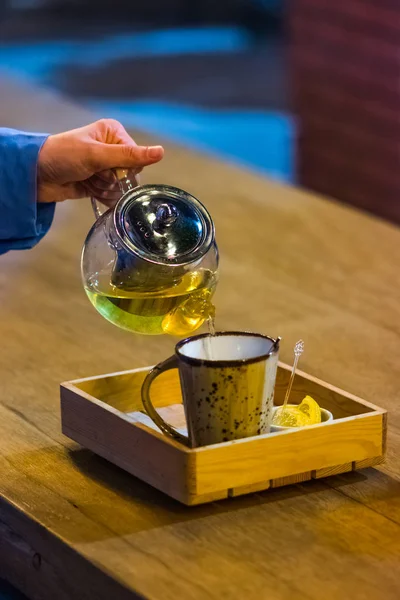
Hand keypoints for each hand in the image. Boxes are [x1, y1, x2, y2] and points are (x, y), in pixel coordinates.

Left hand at [37, 119, 163, 203]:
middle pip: (130, 174)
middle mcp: (111, 149)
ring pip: (121, 187)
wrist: (35, 175)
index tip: (108, 167)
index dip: (125, 167)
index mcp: (113, 133)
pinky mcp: (97, 183)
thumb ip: (130, 156)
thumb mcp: (97, 155)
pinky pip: (112, 195)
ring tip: (89, 182)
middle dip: (114, 179)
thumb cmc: (63, 156)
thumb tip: (161, 152)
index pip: (136, 156)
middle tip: (96, 175)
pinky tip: (90, 191)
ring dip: (106, 189)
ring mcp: (104, 167)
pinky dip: (103, 196)